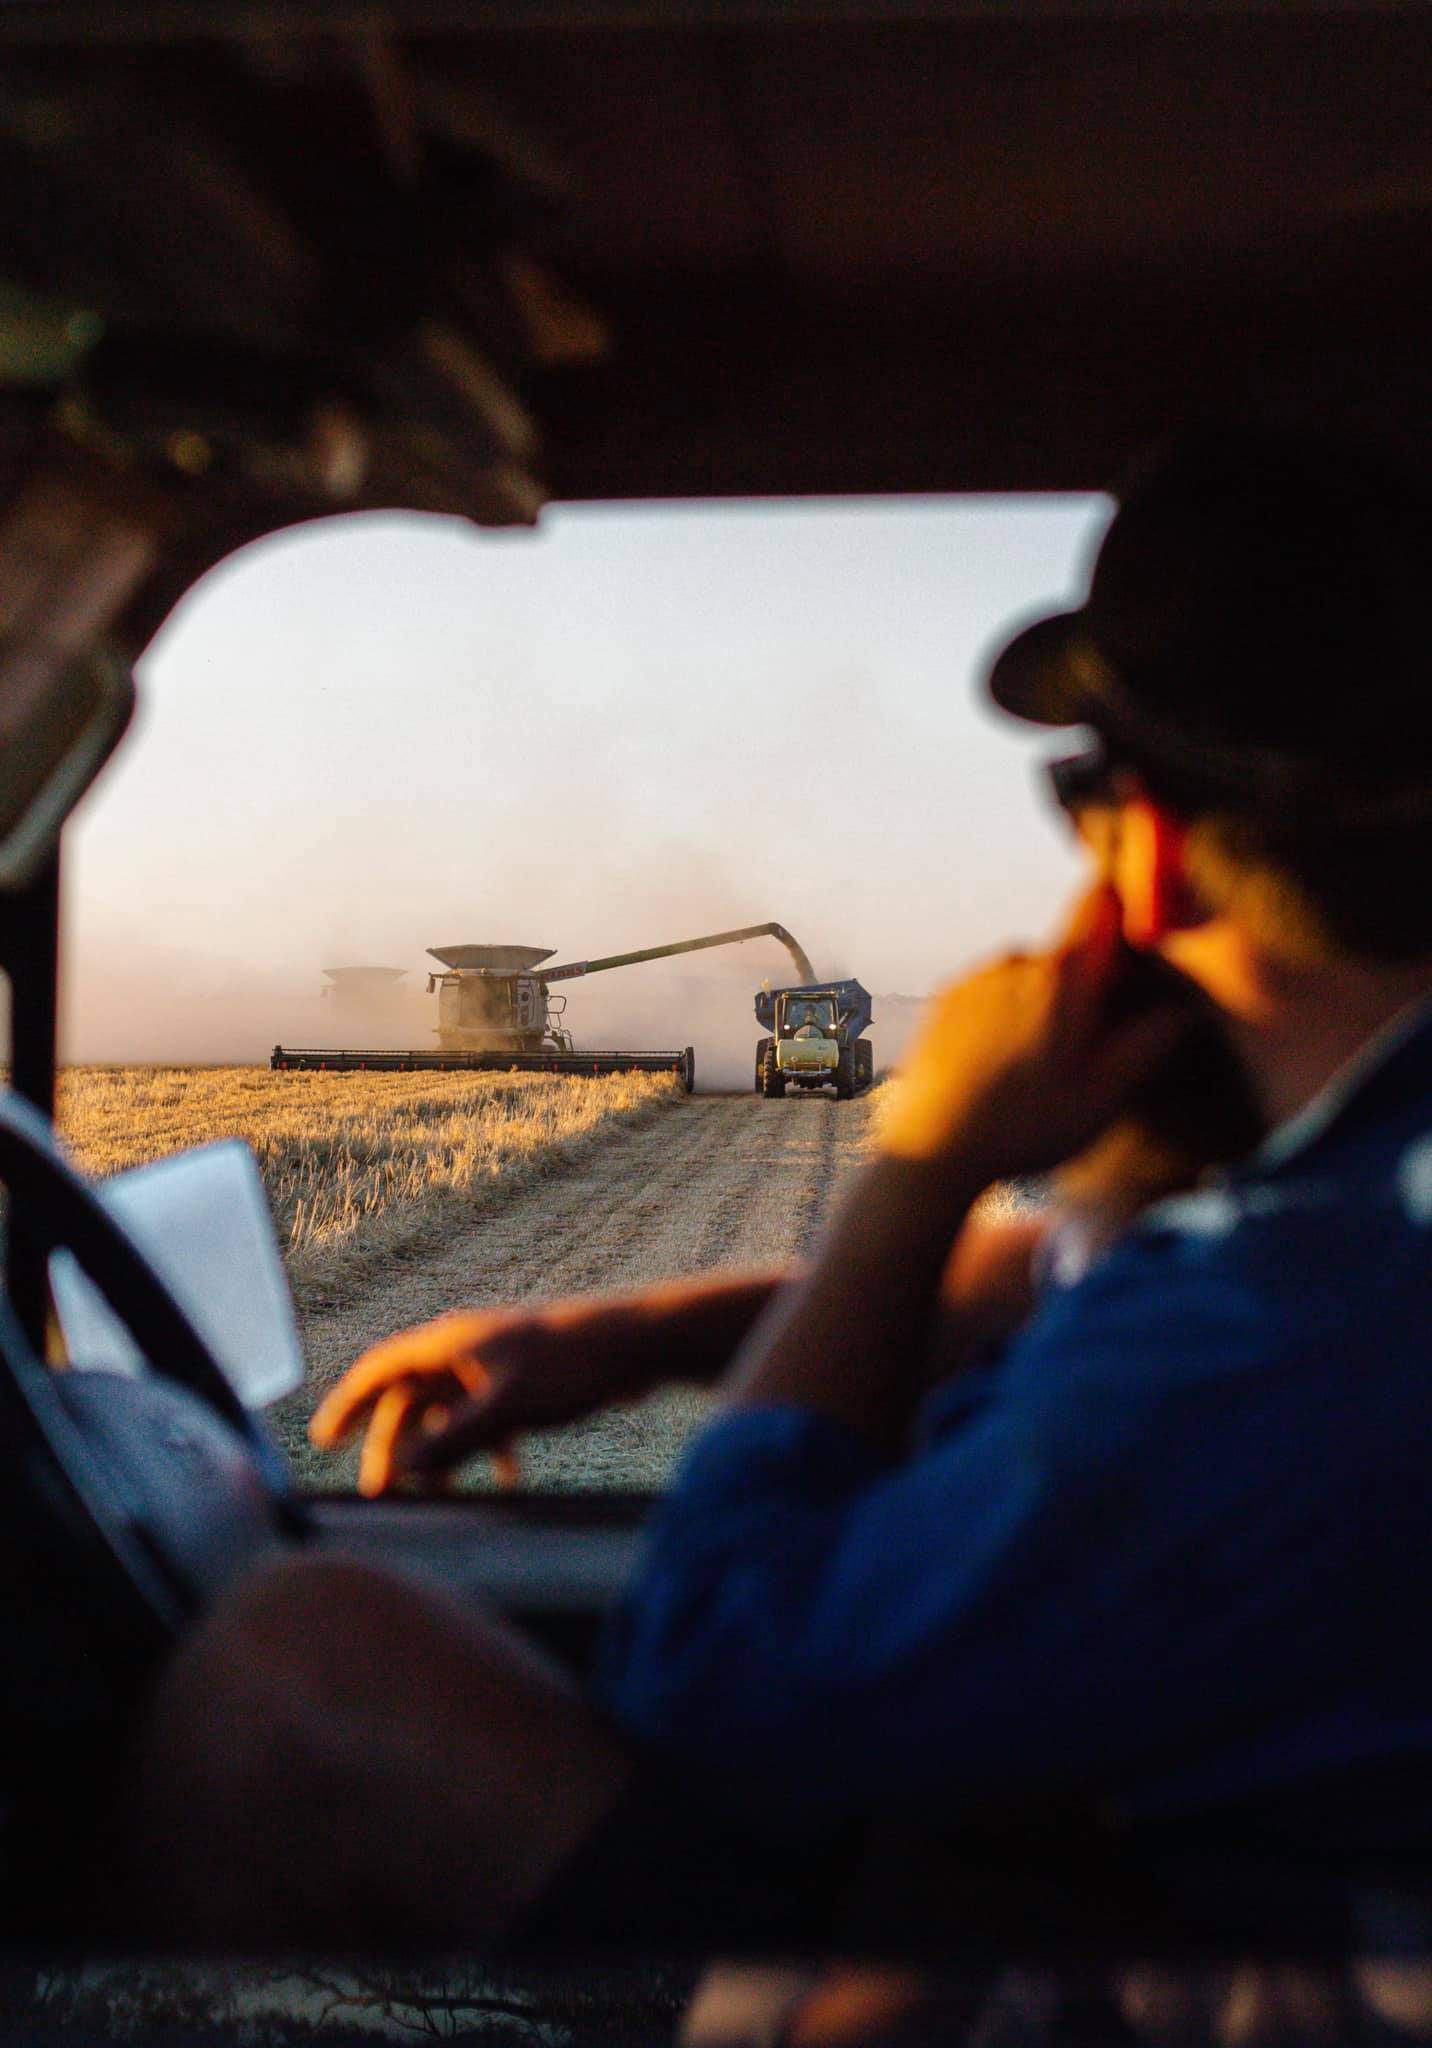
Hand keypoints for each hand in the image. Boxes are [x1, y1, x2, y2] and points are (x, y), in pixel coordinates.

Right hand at [309, 1270, 783, 1495]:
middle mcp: (466, 1350)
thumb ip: (452, 1440)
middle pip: (412, 1400)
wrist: (642, 1343)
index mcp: (450, 1343)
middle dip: (396, 1446)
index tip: (322, 1439)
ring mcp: (497, 1365)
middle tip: (386, 1494)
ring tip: (443, 1496)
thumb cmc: (574, 1363)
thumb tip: (400, 1469)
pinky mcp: (527, 1381)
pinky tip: (508, 1478)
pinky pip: (489, 1418)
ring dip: (442, 1453)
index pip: (380, 1369)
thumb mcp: (507, 1407)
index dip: (348, 1403)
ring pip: (451, 1413)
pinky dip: (487, 1447)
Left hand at [878, 884, 1192, 1187]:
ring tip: (1035, 1070)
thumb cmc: (1026, 1126)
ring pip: (1029, 975)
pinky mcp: (946, 998)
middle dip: (1084, 987)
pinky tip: (999, 1068)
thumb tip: (1184, 1007)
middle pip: (1067, 950)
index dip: (1121, 915)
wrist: (933, 1149)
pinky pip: (992, 992)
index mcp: (1062, 975)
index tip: (1131, 953)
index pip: (1099, 900)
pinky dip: (1004, 1017)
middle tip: (1084, 1051)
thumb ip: (1149, 1042)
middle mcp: (1016, 960)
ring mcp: (976, 977)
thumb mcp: (1105, 1095)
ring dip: (1041, 1005)